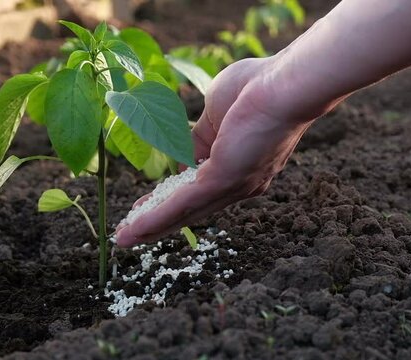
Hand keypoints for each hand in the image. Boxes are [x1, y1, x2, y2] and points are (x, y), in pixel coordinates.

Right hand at [115, 57, 315, 246]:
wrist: (285, 84)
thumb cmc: (258, 88)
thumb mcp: (216, 114)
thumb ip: (199, 138)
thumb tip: (185, 155)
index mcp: (239, 163)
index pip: (199, 188)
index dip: (171, 199)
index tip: (145, 207)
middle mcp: (239, 183)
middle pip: (191, 209)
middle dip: (158, 222)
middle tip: (129, 234)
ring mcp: (233, 185)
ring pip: (184, 212)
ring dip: (151, 228)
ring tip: (124, 239)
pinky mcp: (224, 181)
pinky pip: (182, 204)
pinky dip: (156, 218)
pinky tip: (134, 230)